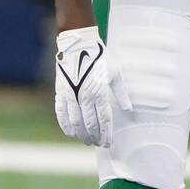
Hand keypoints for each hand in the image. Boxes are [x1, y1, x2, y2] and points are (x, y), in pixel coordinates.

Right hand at [55, 25, 130, 146]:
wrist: (78, 44)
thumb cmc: (100, 57)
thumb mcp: (116, 72)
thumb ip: (121, 93)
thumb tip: (128, 109)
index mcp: (100, 91)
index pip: (104, 119)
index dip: (106, 133)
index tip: (107, 143)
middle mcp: (85, 95)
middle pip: (90, 123)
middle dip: (95, 137)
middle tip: (98, 144)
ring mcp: (71, 94)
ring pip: (76, 121)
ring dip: (81, 134)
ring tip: (87, 141)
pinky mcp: (61, 91)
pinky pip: (61, 113)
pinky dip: (65, 125)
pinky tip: (70, 133)